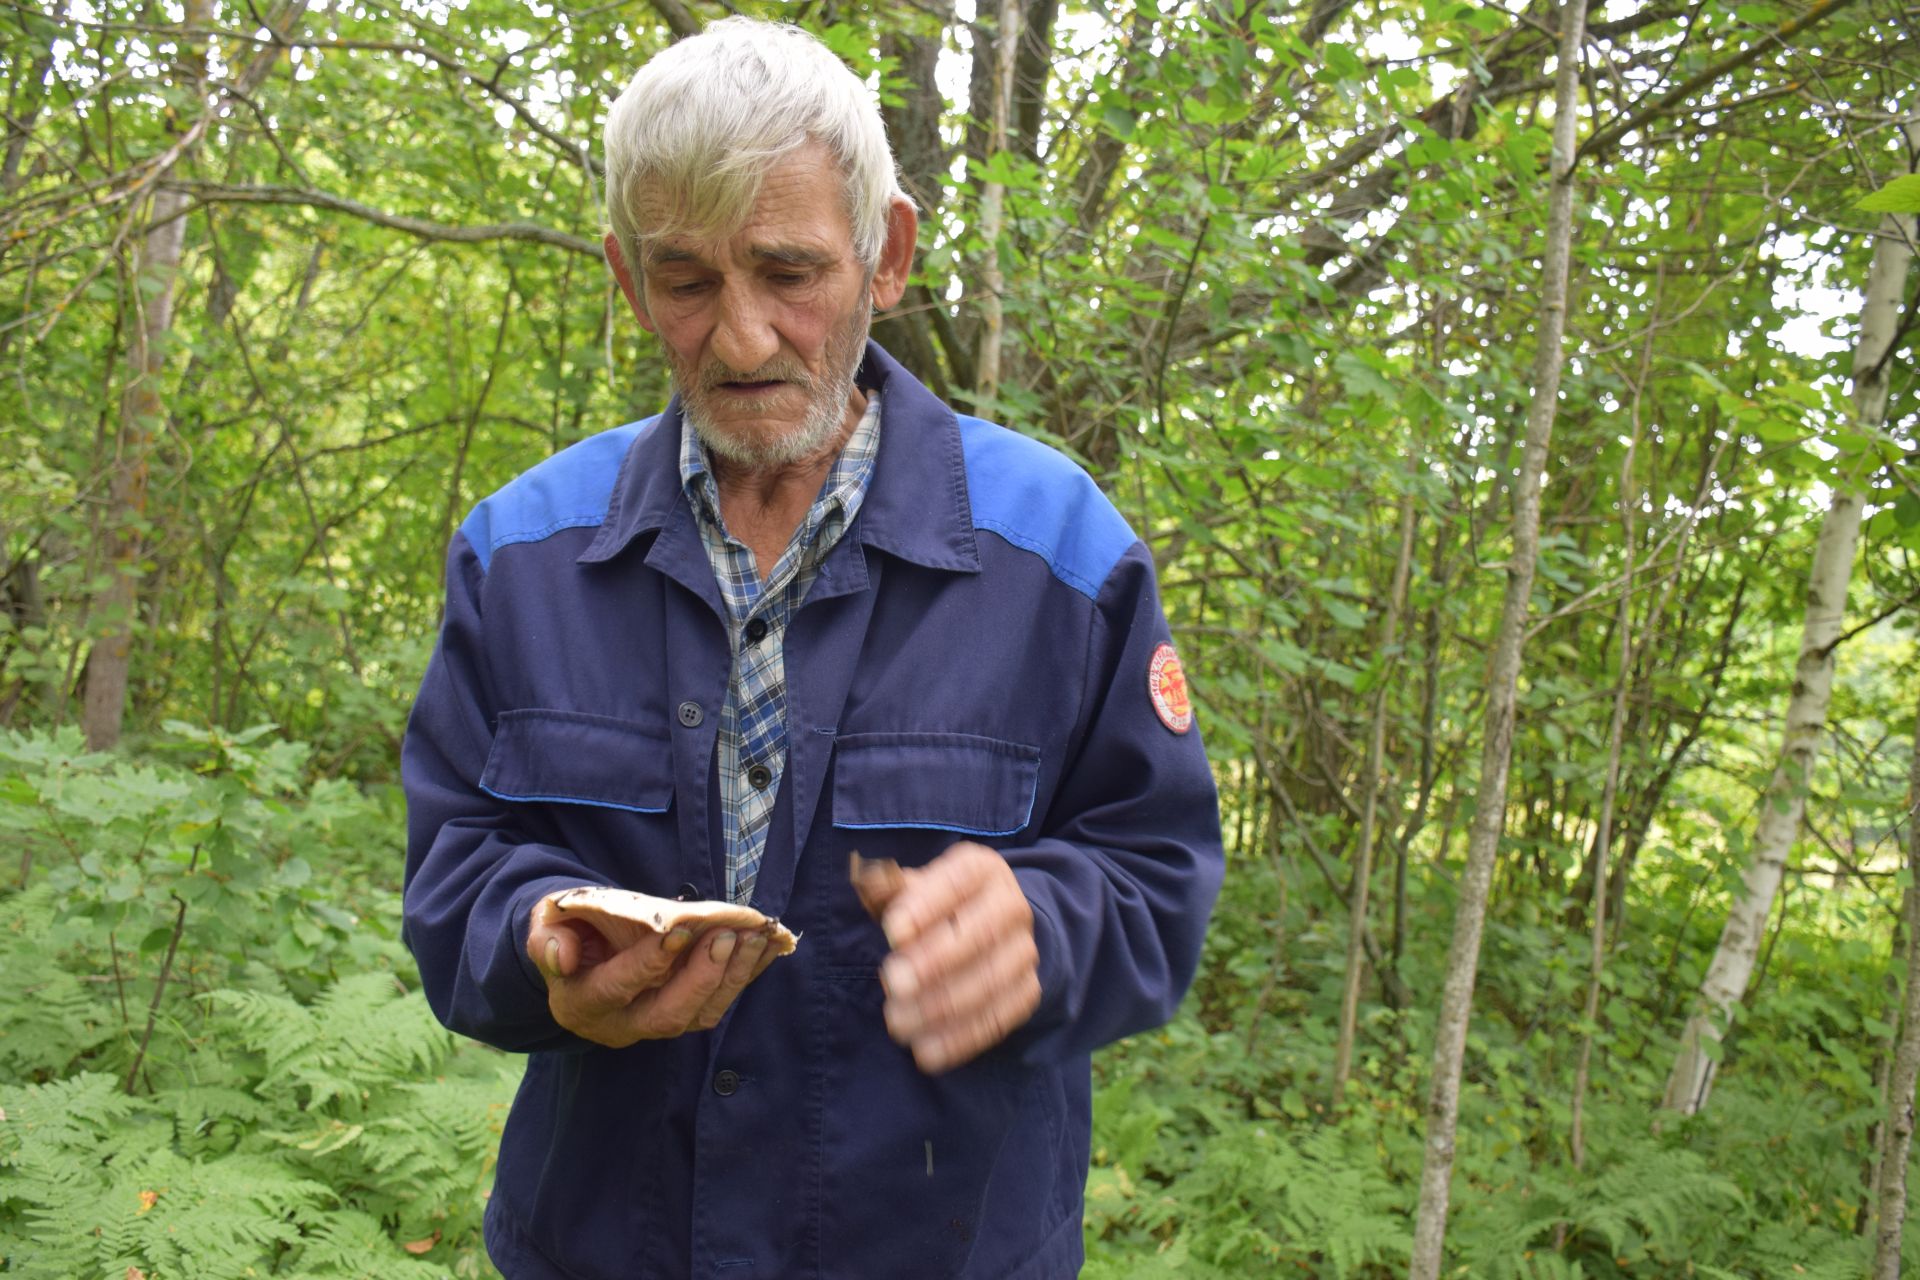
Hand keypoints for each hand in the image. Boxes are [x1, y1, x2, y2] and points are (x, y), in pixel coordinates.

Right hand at [528, 900, 779, 1047]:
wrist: (579, 950)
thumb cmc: (565, 931)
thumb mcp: (544, 928)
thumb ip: (546, 940)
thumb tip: (561, 956)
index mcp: (581, 1002)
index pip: (617, 988)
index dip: (649, 963)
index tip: (680, 930)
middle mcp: (619, 1024)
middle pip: (667, 1016)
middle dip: (701, 977)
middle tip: (726, 936)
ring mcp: (654, 1024)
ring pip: (699, 1016)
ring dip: (731, 977)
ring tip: (754, 936)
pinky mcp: (683, 1015)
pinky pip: (718, 1004)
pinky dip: (744, 975)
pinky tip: (765, 945)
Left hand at [853, 843, 1041, 1073]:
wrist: (995, 930)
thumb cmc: (938, 905)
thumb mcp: (914, 887)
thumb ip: (889, 886)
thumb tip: (864, 878)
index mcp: (982, 870)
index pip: (960, 879)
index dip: (927, 906)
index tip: (893, 932)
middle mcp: (1011, 906)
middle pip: (980, 932)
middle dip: (934, 961)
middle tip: (892, 982)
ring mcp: (1024, 950)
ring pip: (990, 980)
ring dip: (942, 1005)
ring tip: (898, 1022)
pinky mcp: (1027, 991)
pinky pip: (1000, 1018)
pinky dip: (961, 1038)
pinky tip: (926, 1050)